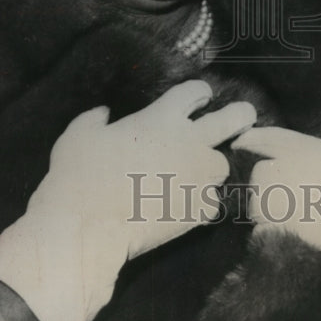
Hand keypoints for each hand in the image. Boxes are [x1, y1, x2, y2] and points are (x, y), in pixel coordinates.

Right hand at [0, 80, 255, 320]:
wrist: (87, 228)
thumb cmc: (78, 176)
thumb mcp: (77, 136)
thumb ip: (94, 120)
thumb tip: (103, 113)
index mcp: (161, 118)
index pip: (194, 92)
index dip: (200, 93)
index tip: (203, 97)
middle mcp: (188, 141)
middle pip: (233, 118)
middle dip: (242, 115)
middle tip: (244, 118)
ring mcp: (197, 175)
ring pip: (226, 163)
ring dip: (218, 166)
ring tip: (210, 172)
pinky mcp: (198, 209)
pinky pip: (214, 203)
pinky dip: (206, 205)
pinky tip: (195, 209)